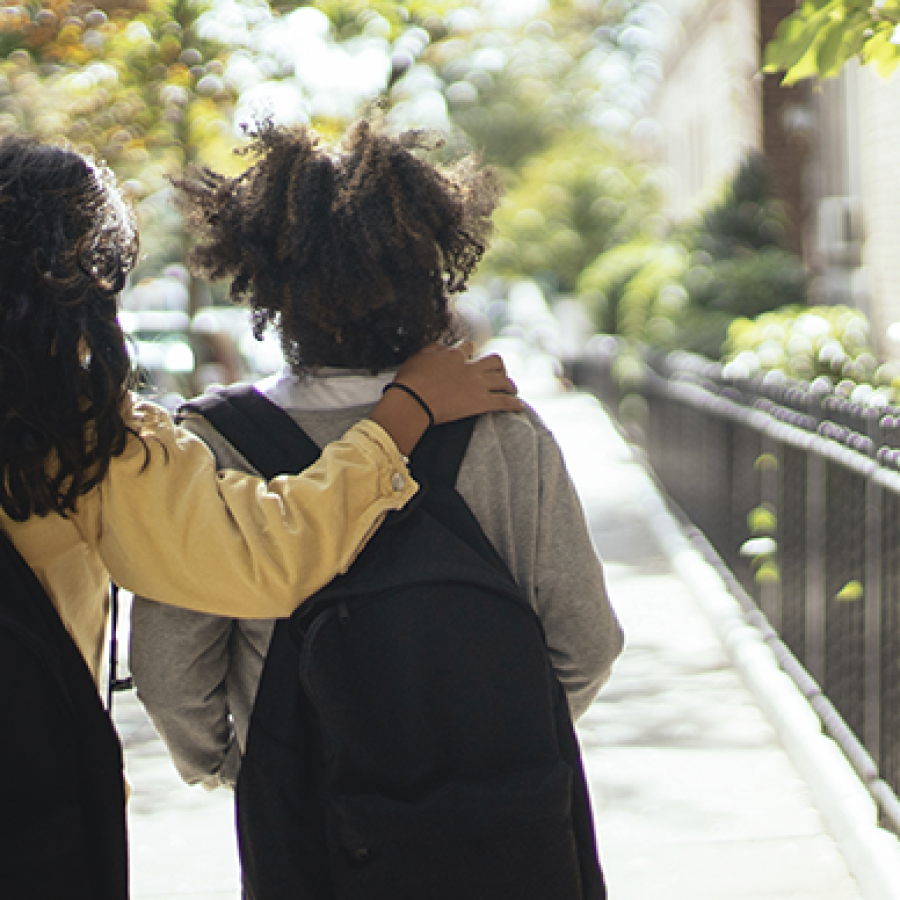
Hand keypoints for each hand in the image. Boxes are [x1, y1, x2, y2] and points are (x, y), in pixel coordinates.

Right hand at [368, 342, 521, 455]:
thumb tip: (440, 346)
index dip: (471, 351)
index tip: (471, 356)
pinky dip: (514, 404)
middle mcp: (469, 367)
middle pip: (494, 361)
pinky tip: (519, 407)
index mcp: (453, 355)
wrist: (413, 401)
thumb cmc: (409, 382)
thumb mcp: (416, 358)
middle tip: (499, 374)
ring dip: (510, 385)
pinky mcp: (481, 402)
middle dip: (499, 367)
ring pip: (503, 381)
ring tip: (512, 389)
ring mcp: (477, 385)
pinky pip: (504, 402)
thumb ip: (431, 350)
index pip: (468, 347)